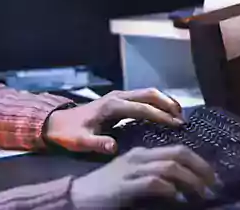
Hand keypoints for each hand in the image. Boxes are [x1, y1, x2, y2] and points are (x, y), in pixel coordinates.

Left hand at [45, 89, 183, 154]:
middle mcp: (118, 97)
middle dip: (168, 104)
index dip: (160, 115)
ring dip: (165, 101)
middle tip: (183, 119)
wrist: (56, 122)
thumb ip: (96, 143)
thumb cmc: (69, 133)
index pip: (142, 108)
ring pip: (148, 93)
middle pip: (149, 94)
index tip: (176, 125)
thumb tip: (113, 146)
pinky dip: (157, 103)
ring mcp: (119, 96)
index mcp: (112, 105)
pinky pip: (143, 97)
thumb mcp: (80, 141)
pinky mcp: (119, 100)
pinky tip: (165, 114)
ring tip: (179, 116)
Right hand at [70, 146, 217, 208]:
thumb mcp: (132, 175)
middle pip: (178, 154)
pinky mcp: (126, 187)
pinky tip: (176, 197)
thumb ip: (153, 173)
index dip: (199, 162)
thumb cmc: (107, 188)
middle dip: (201, 168)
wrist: (78, 195)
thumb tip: (181, 183)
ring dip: (191, 181)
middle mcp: (139, 157)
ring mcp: (132, 171)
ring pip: (170, 167)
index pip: (177, 150)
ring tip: (201, 194)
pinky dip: (169, 189)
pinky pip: (153, 183)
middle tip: (214, 184)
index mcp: (142, 153)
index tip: (212, 177)